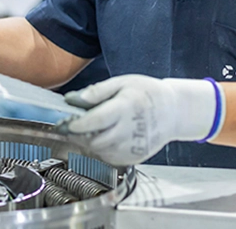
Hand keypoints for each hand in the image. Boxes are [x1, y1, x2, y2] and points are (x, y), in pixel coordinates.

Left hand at [64, 75, 220, 165]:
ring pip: (102, 151)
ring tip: (84, 131)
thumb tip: (75, 98)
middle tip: (68, 127)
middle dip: (79, 135)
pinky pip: (111, 158)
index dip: (79, 124)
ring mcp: (135, 146)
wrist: (173, 111)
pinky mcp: (136, 156)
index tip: (66, 123)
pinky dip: (101, 150)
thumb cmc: (147, 92)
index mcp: (127, 107)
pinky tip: (101, 138)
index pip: (98, 120)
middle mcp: (131, 129)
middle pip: (97, 139)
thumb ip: (98, 91)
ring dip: (89, 143)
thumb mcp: (123, 82)